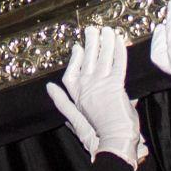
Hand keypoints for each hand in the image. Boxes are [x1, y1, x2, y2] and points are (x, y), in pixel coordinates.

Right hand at [45, 25, 141, 161]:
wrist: (114, 141)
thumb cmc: (98, 134)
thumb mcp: (75, 119)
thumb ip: (62, 102)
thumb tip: (49, 88)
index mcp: (76, 96)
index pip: (72, 72)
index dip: (75, 59)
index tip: (78, 48)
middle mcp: (86, 87)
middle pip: (88, 59)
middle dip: (90, 42)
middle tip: (92, 29)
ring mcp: (100, 85)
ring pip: (103, 57)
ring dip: (106, 41)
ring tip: (107, 30)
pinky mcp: (115, 85)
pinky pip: (118, 63)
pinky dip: (120, 51)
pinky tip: (120, 41)